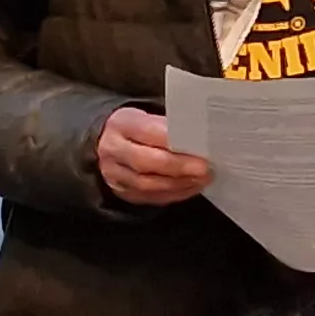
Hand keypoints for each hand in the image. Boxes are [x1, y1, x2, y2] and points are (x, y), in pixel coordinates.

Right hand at [96, 104, 212, 206]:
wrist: (110, 145)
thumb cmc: (138, 129)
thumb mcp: (147, 117)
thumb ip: (168, 127)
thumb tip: (198, 139)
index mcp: (120, 125)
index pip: (147, 132)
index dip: (173, 140)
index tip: (198, 144)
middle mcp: (112, 150)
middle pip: (145, 162)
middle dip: (178, 166)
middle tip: (204, 168)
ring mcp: (115, 174)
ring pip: (147, 184)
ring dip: (179, 183)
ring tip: (203, 178)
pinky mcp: (123, 192)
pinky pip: (151, 197)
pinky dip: (175, 193)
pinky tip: (192, 186)